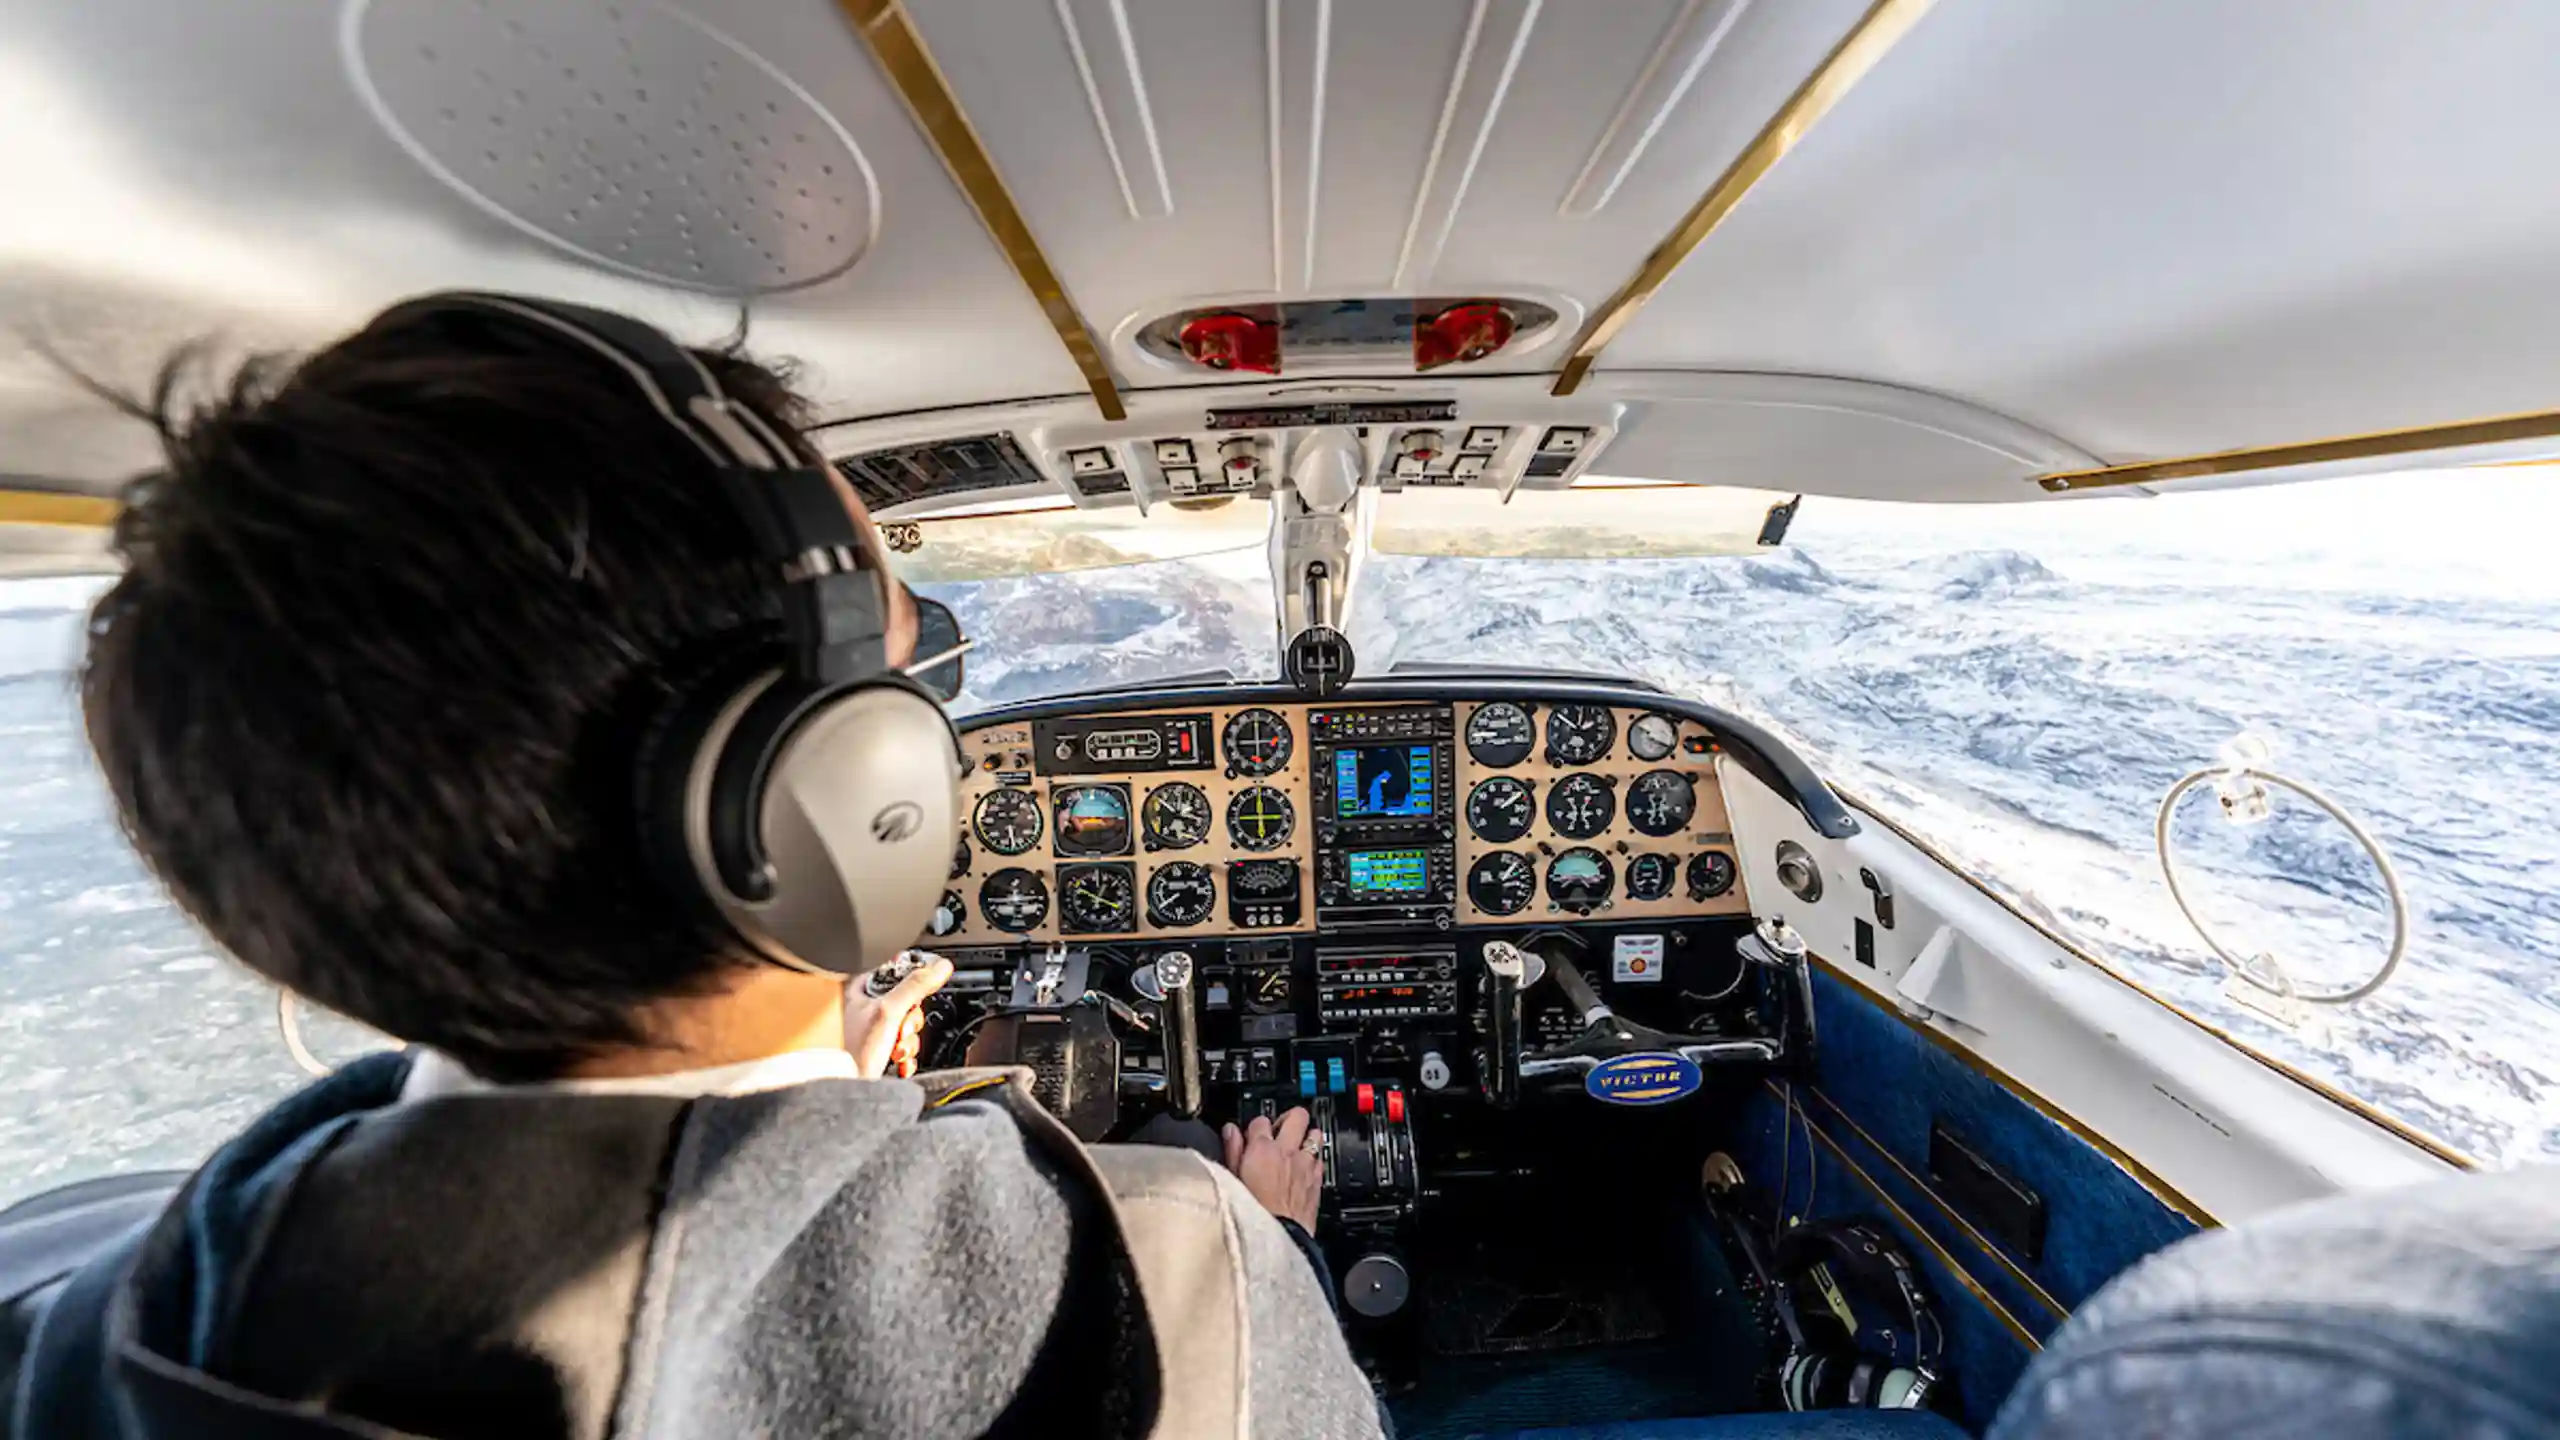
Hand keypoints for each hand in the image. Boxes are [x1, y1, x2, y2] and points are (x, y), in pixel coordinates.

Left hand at [845, 953, 951, 1077]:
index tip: (914, 999)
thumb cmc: (855, 1054)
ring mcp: (878, 1030)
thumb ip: (915, 985)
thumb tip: (940, 966)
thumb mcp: (889, 1011)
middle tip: (900, 1030)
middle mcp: (870, 1007)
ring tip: (895, 1051)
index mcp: (864, 989)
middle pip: (911, 1002)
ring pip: (912, 1026)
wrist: (851, 1091)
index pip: (900, 972)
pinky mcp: (885, 1049)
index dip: (913, 986)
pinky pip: (908, 1045)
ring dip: (909, 1042)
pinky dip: (907, 1055)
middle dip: (911, 1023)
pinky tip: (897, 1062)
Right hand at [1220, 1108, 1322, 1233]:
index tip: (1252, 1137)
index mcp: (1262, 1149)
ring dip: (1307, 1137)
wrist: (1278, 1237)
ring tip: (1297, 1147)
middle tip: (1281, 1130)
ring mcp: (1305, 1165)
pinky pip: (1320, 1159)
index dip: (1256, 1127)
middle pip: (1296, 1116)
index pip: (1260, 1120)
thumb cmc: (1251, 1213)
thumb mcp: (1231, 1179)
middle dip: (1289, 1119)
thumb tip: (1230, 1131)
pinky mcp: (1317, 1180)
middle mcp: (1287, 1152)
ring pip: (1315, 1134)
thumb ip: (1232, 1150)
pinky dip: (1314, 1159)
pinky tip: (1305, 1168)